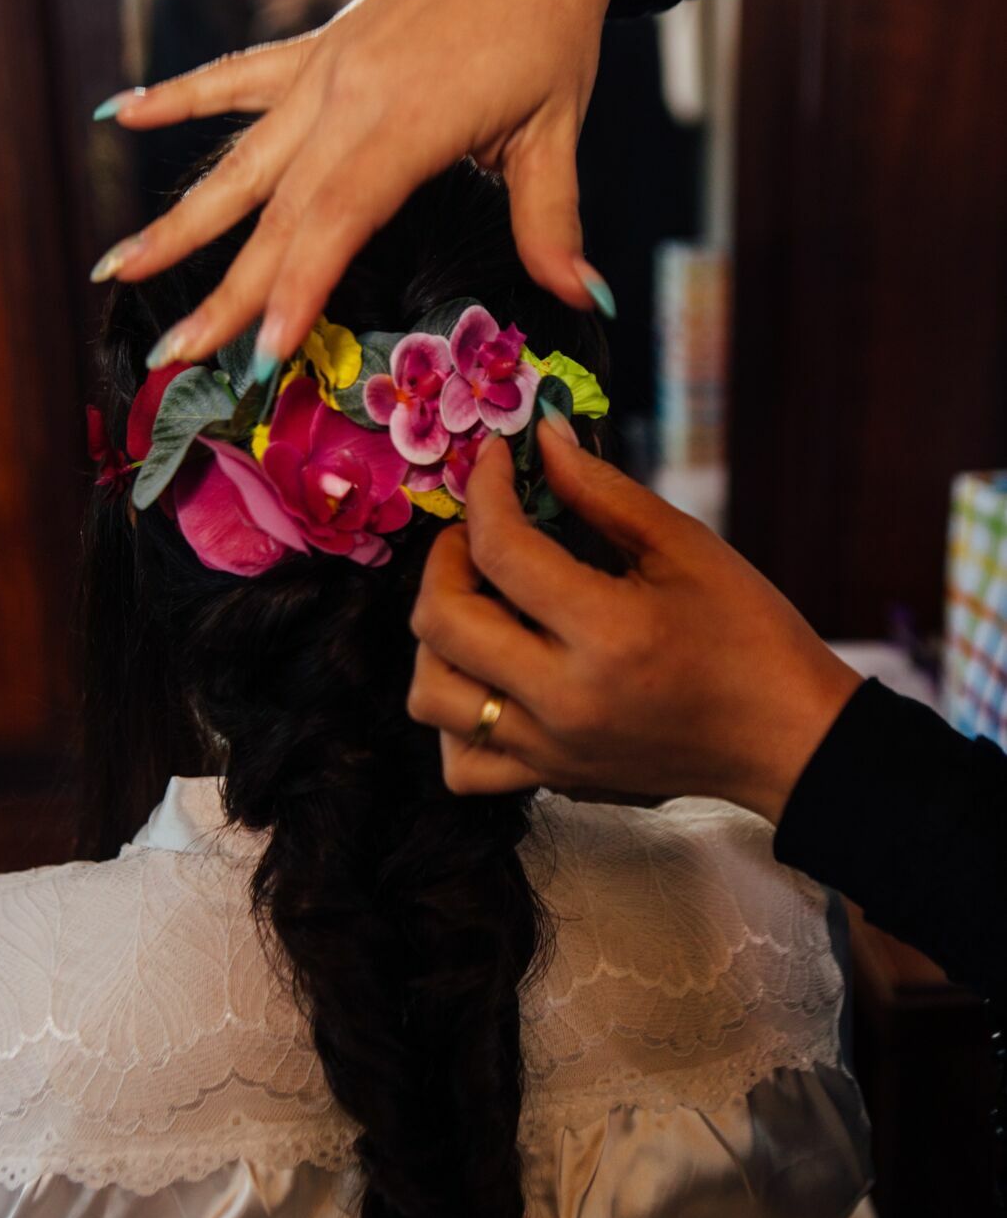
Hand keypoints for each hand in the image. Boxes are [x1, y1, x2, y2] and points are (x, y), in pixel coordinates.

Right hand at [91, 0, 654, 373]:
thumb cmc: (549, 32)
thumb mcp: (557, 132)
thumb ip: (554, 223)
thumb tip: (588, 300)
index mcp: (407, 122)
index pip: (335, 221)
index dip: (295, 289)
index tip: (260, 352)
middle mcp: (348, 96)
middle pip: (275, 210)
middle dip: (223, 288)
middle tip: (173, 352)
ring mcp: (323, 69)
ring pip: (239, 158)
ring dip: (178, 218)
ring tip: (116, 265)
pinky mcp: (316, 45)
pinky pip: (236, 76)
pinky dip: (181, 97)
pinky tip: (123, 112)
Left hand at [408, 421, 861, 822]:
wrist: (786, 737)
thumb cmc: (749, 634)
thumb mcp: (686, 546)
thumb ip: (601, 491)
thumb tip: (539, 439)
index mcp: (608, 632)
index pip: (501, 550)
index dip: (486, 490)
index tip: (495, 460)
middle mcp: (564, 700)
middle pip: (442, 622)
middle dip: (446, 558)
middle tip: (481, 533)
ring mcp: (551, 749)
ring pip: (431, 696)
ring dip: (437, 638)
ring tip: (480, 606)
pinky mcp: (551, 778)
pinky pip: (461, 761)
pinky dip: (455, 716)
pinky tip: (488, 677)